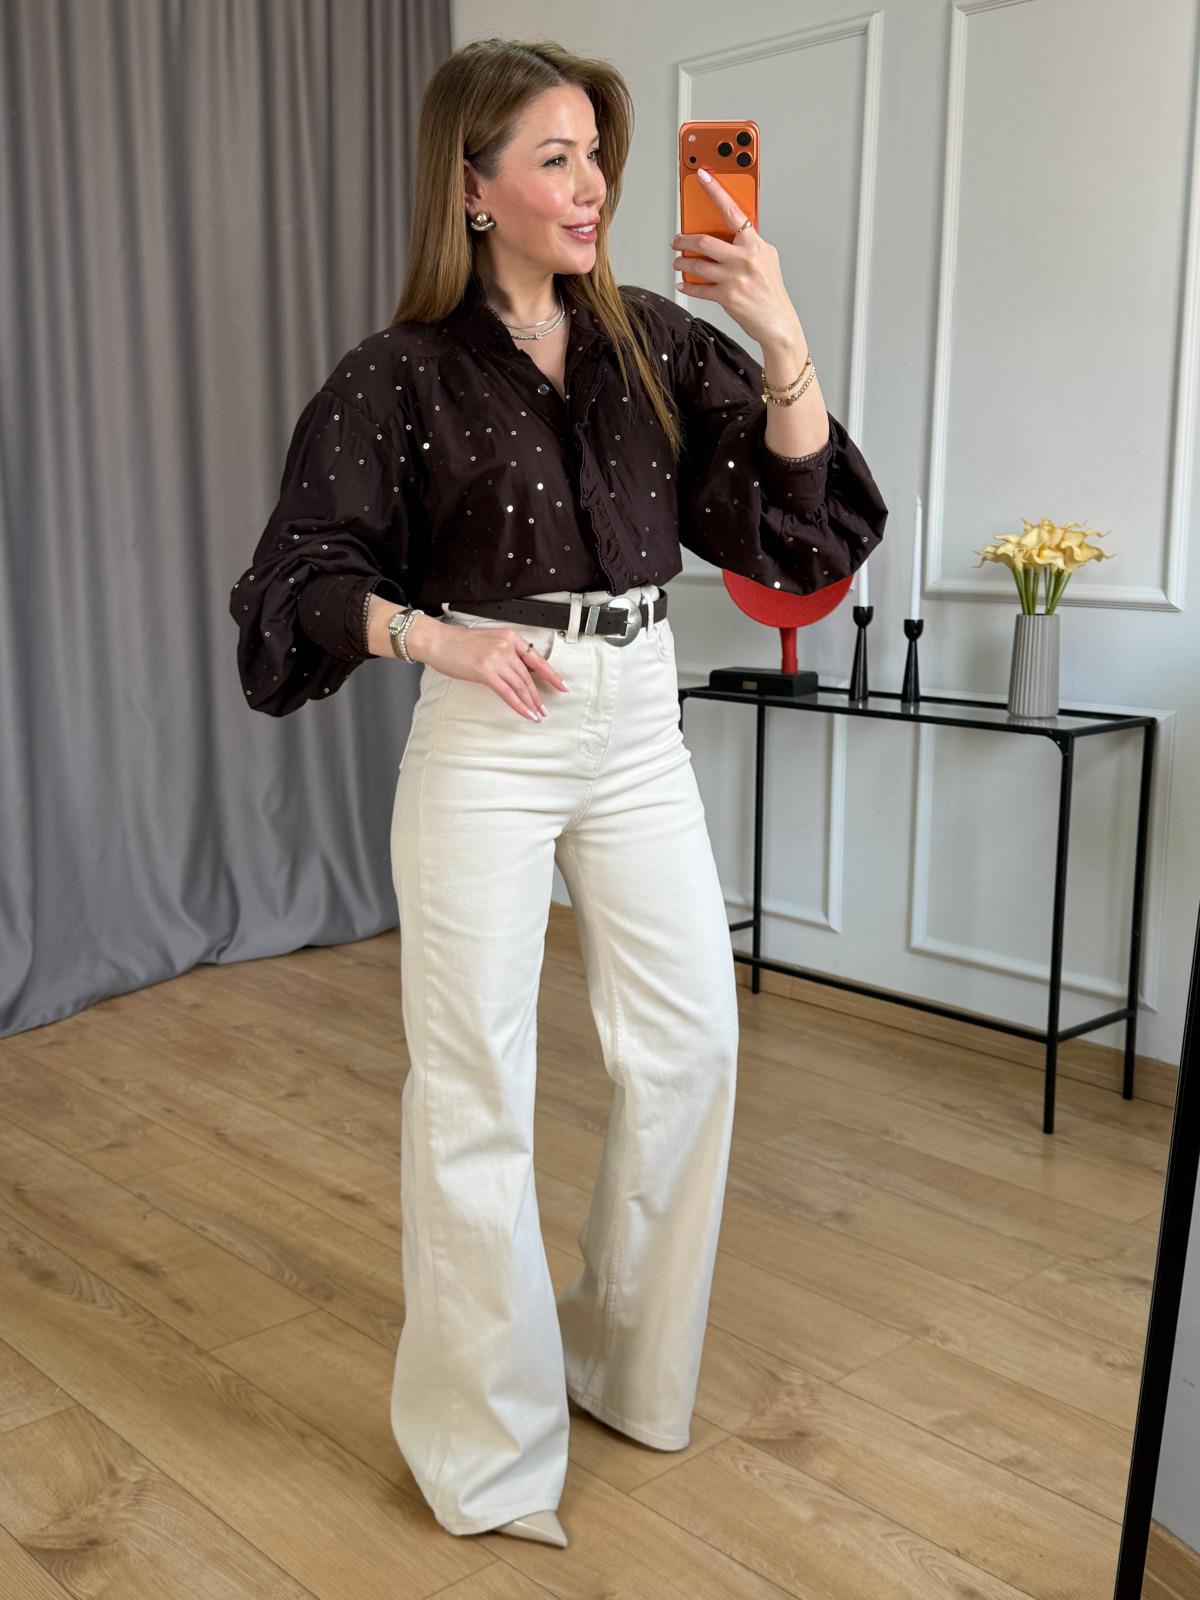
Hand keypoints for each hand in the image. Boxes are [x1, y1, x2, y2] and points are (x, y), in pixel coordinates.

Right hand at [418, 616, 568, 722]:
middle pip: (528, 676)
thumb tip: (521, 673)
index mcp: (510, 637)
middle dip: (539, 695)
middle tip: (546, 709)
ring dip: (531, 703)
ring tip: (538, 715)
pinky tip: (526, 713)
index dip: (551, 675)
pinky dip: (519, 705)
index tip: (562, 686)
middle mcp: (506, 647)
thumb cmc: (460, 644)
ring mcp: (496, 659)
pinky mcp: (485, 672)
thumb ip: (507, 654)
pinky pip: (507, 693)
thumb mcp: (490, 642)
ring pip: (521, 686)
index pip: (537, 659)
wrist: (438, 641)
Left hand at [671, 167, 803, 349]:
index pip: (732, 210)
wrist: (778, 322)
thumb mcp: (766, 259)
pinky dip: (688, 286)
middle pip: (705, 241)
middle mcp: (745, 258)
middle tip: (676, 240)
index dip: (715, 191)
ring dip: (682, 262)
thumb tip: (725, 233)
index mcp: (755, 244)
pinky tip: (683, 283)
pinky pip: (699, 289)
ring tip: (677, 261)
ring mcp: (735, 278)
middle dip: (684, 240)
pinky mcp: (727, 297)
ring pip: (698, 265)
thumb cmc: (770, 290)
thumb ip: (748, 243)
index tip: (702, 176)